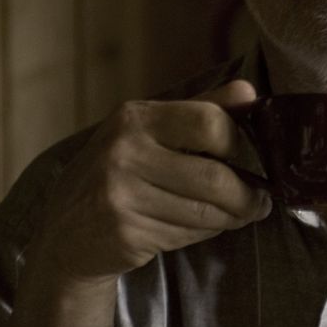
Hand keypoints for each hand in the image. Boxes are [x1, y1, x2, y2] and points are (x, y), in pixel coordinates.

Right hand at [28, 80, 269, 289]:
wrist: (66, 233)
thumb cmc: (118, 174)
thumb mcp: (150, 131)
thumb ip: (200, 109)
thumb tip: (250, 91)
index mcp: (135, 117)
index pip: (209, 122)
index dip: (237, 143)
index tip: (245, 158)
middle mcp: (123, 151)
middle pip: (214, 176)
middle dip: (246, 195)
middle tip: (259, 202)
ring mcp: (121, 194)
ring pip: (204, 212)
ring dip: (231, 218)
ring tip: (238, 215)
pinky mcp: (125, 233)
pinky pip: (187, 235)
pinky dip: (204, 234)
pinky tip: (199, 228)